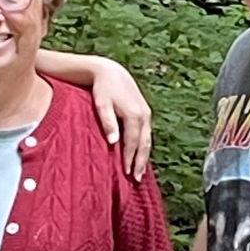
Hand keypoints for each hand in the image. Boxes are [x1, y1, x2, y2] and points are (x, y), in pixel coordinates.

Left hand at [89, 58, 152, 179]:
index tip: (126, 174)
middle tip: (136, 179)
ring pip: (148, 139)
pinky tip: (140, 154)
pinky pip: (146, 133)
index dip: (130, 159)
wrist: (110, 71)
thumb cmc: (103, 88)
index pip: (132, 143)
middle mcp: (144, 115)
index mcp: (134, 115)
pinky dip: (144, 146)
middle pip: (144, 144)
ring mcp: (146, 113)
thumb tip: (114, 142)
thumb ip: (108, 123)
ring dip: (144, 156)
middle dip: (141, 162)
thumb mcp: (102, 104)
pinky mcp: (145, 112)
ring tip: (140, 172)